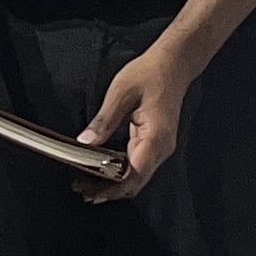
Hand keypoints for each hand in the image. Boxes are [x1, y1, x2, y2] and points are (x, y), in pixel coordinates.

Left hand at [76, 40, 197, 203]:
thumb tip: (86, 142)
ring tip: (87, 183)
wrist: (173, 65)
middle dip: (108, 191)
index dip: (110, 188)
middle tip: (81, 188)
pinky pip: (137, 166)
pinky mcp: (155, 144)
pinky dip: (120, 173)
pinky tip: (103, 171)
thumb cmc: (151, 73)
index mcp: (155, 137)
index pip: (132, 176)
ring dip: (113, 184)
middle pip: (134, 183)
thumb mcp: (121, 91)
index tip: (88, 188)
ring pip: (136, 178)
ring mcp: (160, 147)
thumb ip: (103, 120)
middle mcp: (161, 147)